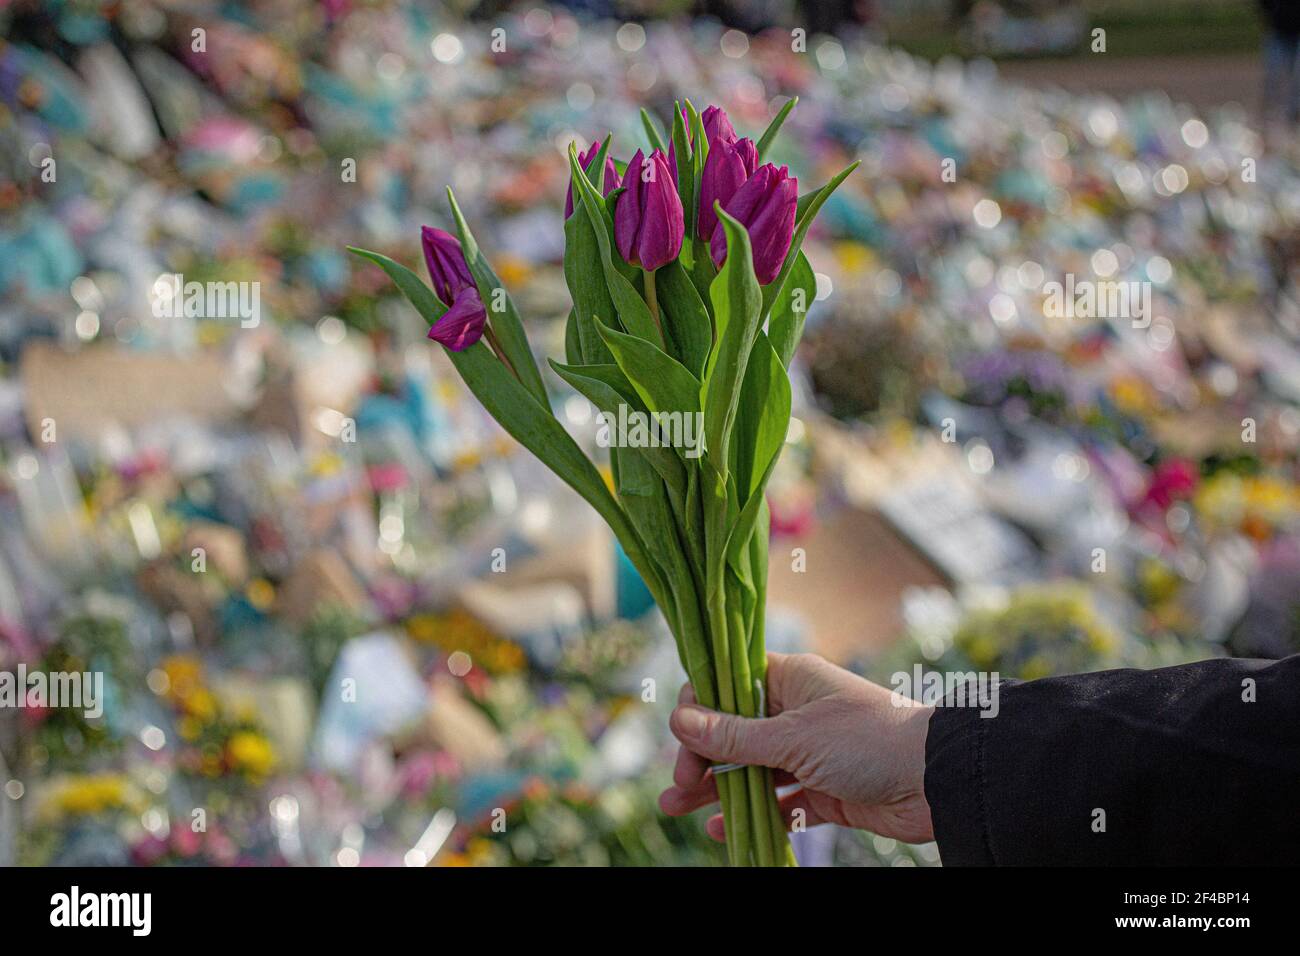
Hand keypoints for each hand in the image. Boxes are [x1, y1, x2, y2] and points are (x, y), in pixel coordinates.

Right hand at [659, 652, 934, 843]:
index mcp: (790, 680)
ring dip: (715, 786)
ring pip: (750, 769)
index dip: (700, 706)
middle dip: (699, 756)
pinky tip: (721, 828)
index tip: (680, 735)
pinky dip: (750, 813)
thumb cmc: (867, 739)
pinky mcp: (823, 790)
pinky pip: (777, 802)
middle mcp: (795, 712)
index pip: (729, 684)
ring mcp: (809, 753)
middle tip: (678, 784)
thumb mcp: (793, 736)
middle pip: (732, 731)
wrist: (936, 780)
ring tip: (676, 806)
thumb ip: (734, 734)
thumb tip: (679, 719)